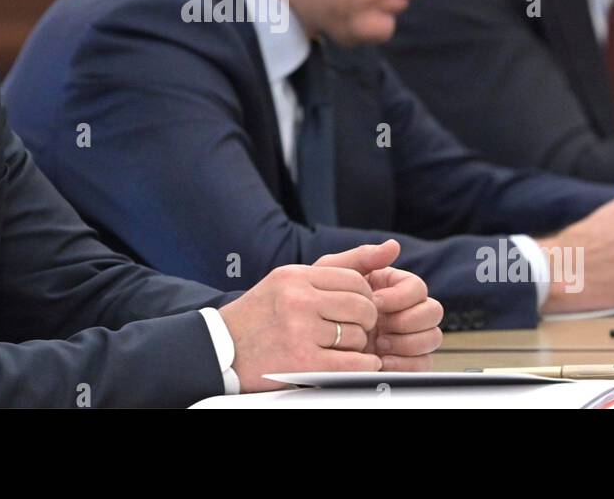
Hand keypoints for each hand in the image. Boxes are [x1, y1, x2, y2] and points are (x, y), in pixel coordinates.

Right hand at [218, 260, 380, 391]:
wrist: (221, 350)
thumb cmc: (261, 315)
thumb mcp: (290, 280)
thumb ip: (342, 264)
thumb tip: (392, 247)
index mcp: (295, 276)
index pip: (355, 279)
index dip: (363, 297)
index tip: (354, 309)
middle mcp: (298, 299)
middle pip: (361, 307)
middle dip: (365, 321)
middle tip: (354, 329)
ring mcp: (299, 331)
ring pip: (358, 336)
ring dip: (356, 346)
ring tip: (338, 347)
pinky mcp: (302, 363)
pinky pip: (353, 363)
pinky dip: (362, 366)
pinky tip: (354, 364)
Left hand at [314, 240, 443, 370]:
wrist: (308, 336)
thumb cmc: (319, 300)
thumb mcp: (334, 273)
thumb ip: (362, 257)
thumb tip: (394, 245)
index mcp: (394, 287)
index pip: (418, 288)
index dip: (401, 297)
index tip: (376, 303)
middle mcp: (406, 310)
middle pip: (433, 311)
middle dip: (408, 320)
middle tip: (381, 327)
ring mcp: (409, 337)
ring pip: (433, 337)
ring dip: (407, 342)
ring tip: (378, 345)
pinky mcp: (406, 363)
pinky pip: (423, 365)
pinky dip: (405, 364)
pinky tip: (380, 362)